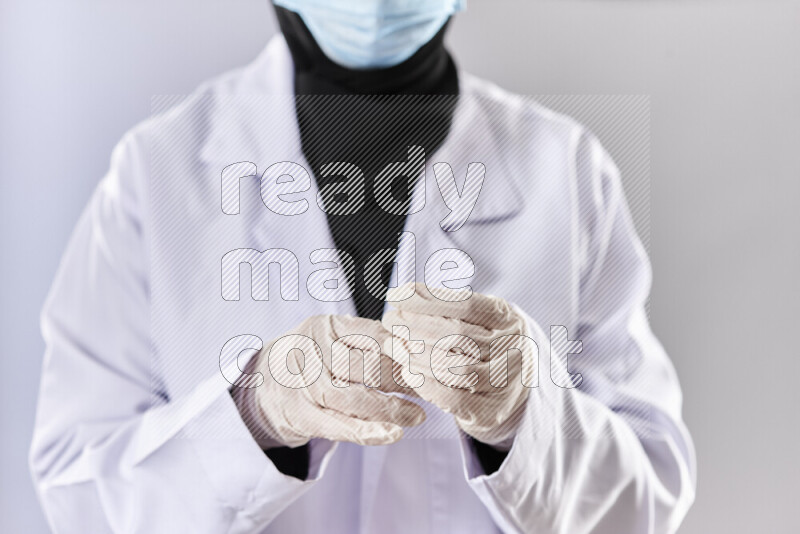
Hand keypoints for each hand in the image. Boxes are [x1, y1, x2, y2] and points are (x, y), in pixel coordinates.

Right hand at [232, 315, 425, 447]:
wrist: (260, 385)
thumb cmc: (312, 359)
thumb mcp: (331, 336)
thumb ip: (367, 339)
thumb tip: (419, 347)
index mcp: (325, 326)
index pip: (375, 335)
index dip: (407, 349)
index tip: (432, 360)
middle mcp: (311, 352)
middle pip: (368, 365)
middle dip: (405, 379)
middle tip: (431, 388)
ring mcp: (303, 385)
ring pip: (354, 397)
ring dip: (392, 408)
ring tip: (417, 415)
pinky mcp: (299, 415)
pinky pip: (337, 425)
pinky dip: (367, 431)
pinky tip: (392, 434)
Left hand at [382, 283, 535, 447]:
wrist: (514, 386)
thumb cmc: (485, 343)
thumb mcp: (477, 317)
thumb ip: (447, 304)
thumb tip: (404, 292)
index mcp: (509, 319)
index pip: (466, 305)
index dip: (427, 299)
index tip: (396, 295)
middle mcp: (512, 350)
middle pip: (457, 335)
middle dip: (416, 326)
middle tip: (390, 320)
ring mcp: (504, 382)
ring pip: (454, 368)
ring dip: (416, 355)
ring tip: (393, 344)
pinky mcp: (489, 410)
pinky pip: (452, 398)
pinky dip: (425, 384)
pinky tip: (407, 371)